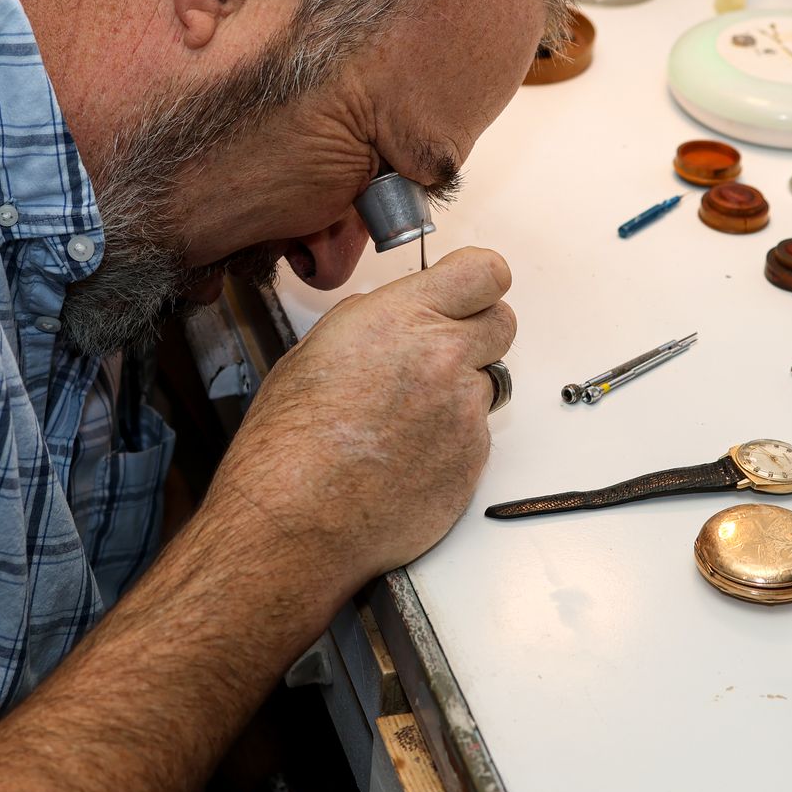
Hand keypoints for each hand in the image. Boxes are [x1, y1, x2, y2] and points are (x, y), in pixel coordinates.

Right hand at [209, 247, 515, 592]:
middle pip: (502, 323)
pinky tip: (404, 457)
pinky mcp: (473, 461)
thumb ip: (372, 321)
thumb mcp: (316, 350)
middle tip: (437, 357)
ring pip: (487, 384)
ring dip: (457, 395)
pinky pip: (476, 437)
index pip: (484, 272)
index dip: (477, 282)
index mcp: (402, 320)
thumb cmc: (289, 443)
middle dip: (474, 334)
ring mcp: (464, 413)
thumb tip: (396, 316)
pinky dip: (450, 443)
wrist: (295, 519)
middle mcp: (443, 359)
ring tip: (403, 422)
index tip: (468, 292)